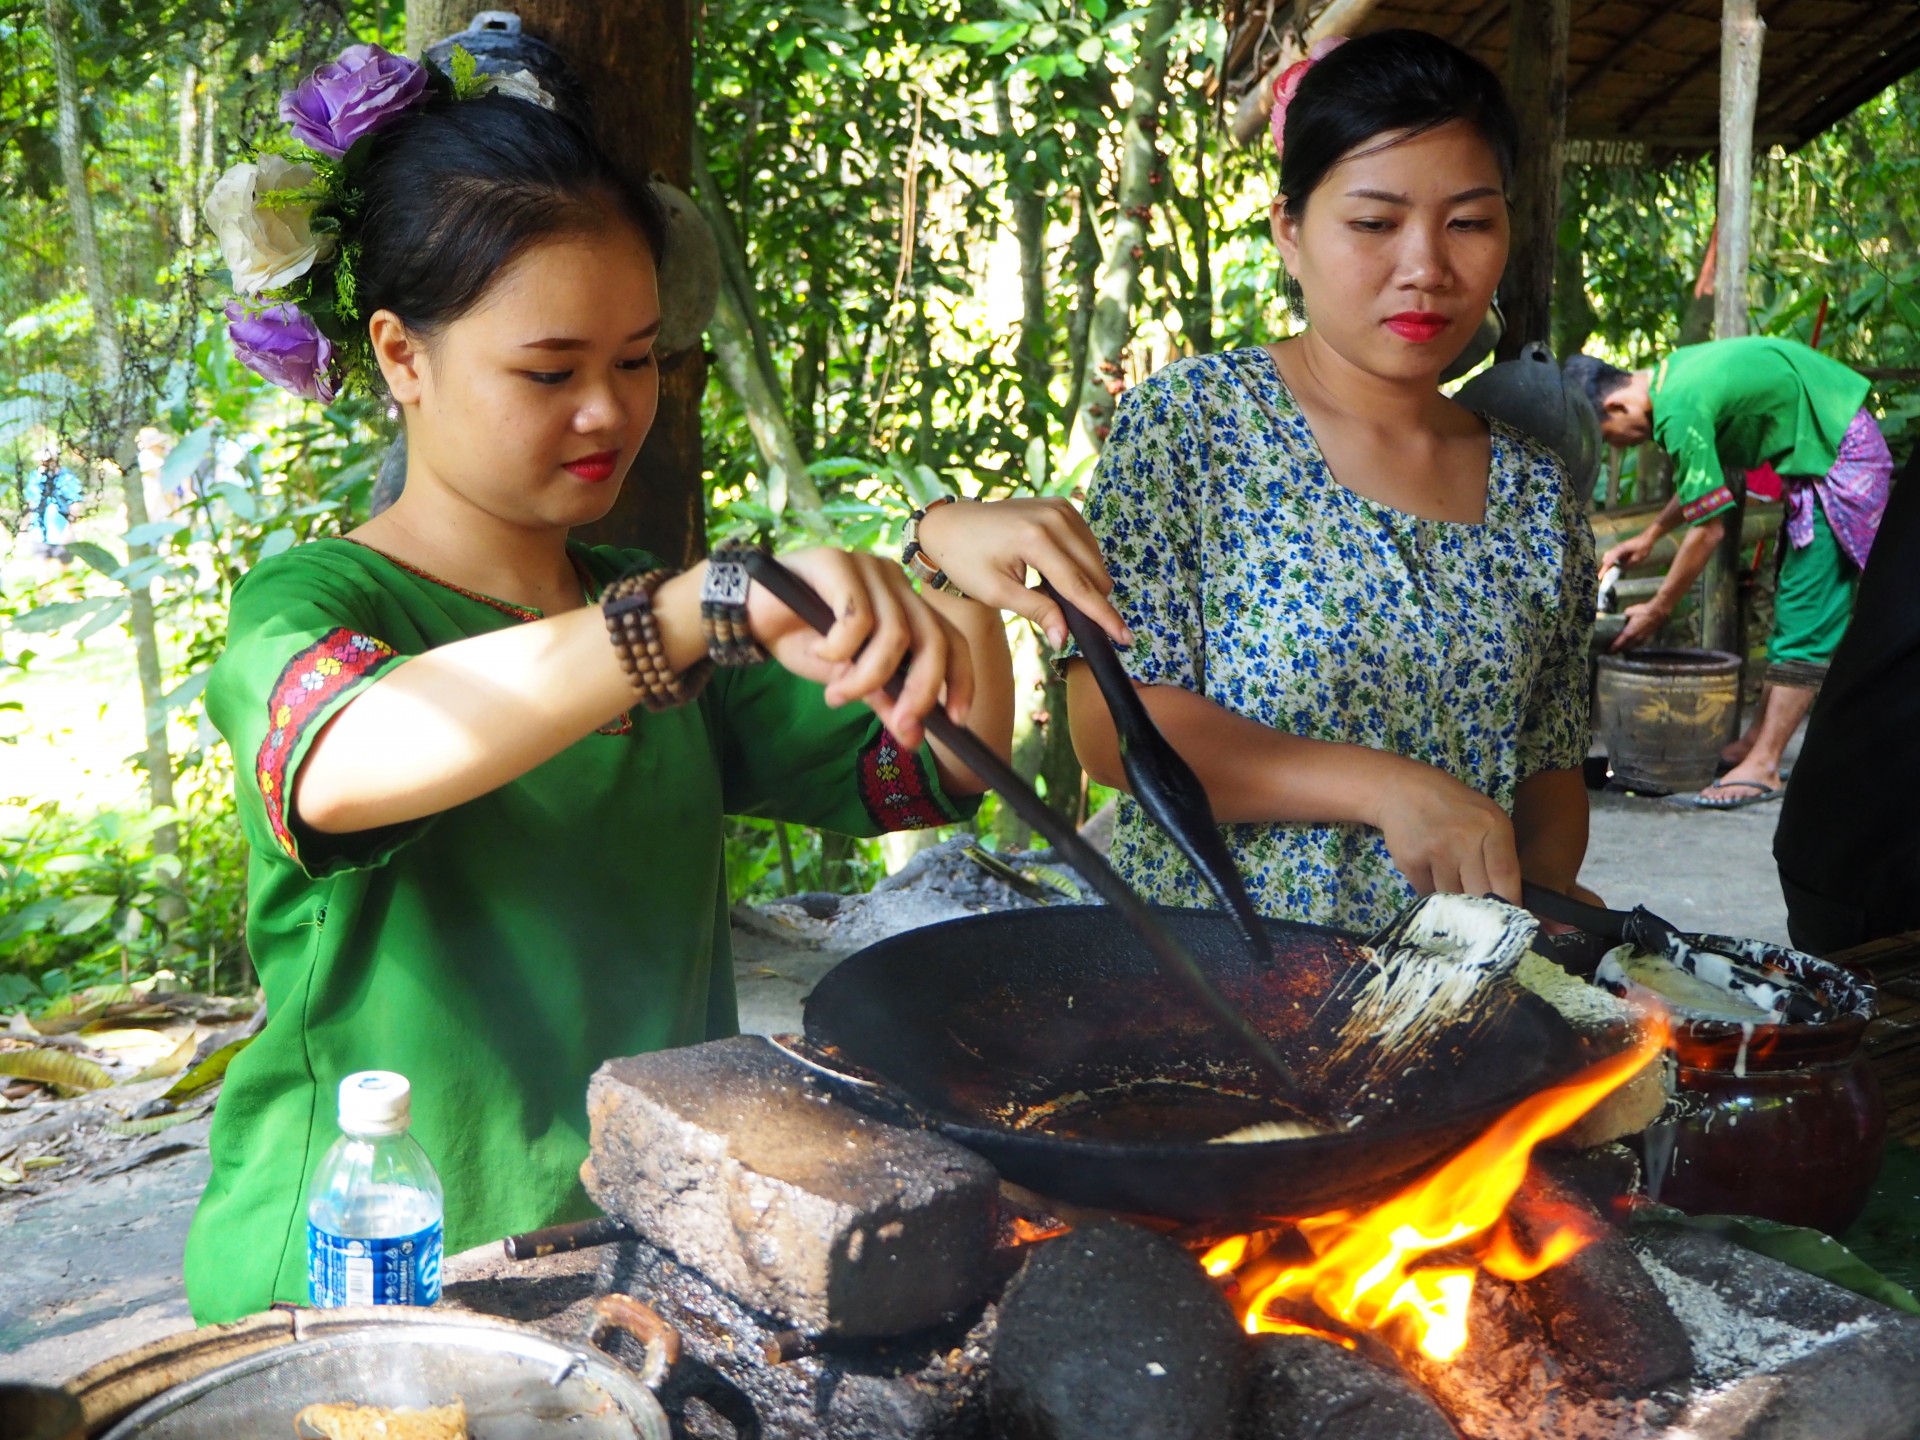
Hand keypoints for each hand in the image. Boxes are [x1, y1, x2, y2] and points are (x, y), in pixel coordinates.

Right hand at [745, 547, 972, 748]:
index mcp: (905, 604)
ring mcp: (867, 568)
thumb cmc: (802, 641)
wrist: (747, 616)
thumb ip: (884, 700)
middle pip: (932, 638)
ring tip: (837, 693)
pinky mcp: (837, 562)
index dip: (960, 679)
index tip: (956, 720)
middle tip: (901, 723)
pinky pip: (857, 618)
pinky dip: (840, 649)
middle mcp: (894, 582)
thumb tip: (913, 737)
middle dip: (921, 689)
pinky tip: (819, 651)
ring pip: (894, 634)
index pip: (951, 639)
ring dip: (868, 677)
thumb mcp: (849, 680)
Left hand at [914, 497, 1131, 650]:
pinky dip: (1080, 564)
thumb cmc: (966, 560)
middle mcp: (1054, 517)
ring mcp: (1060, 508)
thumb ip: (1037, 611)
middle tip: (1068, 620)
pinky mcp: (1062, 506)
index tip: (1125, 637)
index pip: (1079, 586)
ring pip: (1095, 559)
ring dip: (1085, 582)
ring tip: (1051, 593)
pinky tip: (1056, 574)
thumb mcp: (997, 592)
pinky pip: (1086, 544)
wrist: (950, 525)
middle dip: (1092, 601)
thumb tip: (1064, 638)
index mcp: (1035, 539)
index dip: (1103, 615)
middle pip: (1094, 572)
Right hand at [1372, 762, 1522, 902]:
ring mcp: (1435, 851)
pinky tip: (1430, 874)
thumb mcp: (1486, 818)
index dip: (1509, 903)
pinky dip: (1431, 892)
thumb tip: (1509, 901)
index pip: (1505, 875)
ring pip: (1452, 898)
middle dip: (1481, 907)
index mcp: (1492, 826)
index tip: (1509, 920)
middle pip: (1480, 893)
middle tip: (1480, 913)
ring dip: (1453, 900)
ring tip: (1451, 883)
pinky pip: (1427, 894)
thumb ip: (1499, 853)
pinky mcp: (1410, 862)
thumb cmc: (1453, 807)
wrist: (1403, 791)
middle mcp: (1465, 839)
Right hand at [1599, 532, 1655, 573]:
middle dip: (1605, 567)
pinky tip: (1617, 565)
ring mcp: (1617, 547)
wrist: (1647, 538)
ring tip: (1612, 571)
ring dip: (1608, 563)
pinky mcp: (1620, 548)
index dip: (1604, 570)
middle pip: (1605, 559)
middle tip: (1607, 575)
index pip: (1608, 562)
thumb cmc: (1643, 547)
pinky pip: (1612, 554)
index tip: (1599, 577)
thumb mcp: (1637, 558)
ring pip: (1607, 556)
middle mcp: (1616, 548)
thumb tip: (1620, 570)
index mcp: (1620, 551)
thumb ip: (1628, 564)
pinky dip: (1611, 560)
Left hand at [1610, 601, 1667, 650]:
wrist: (1658, 612)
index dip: (1614, 648)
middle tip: (1615, 650)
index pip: (1619, 643)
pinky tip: (1633, 643)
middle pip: (1626, 647)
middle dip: (1620, 649)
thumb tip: (1623, 617)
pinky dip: (1634, 645)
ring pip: (1633, 646)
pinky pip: (1639, 644)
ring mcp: (1642, 638)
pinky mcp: (1648, 636)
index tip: (1610, 650)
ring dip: (1627, 648)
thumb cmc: (1643, 611)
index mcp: (1629, 633)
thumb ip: (1624, 616)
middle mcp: (1635, 638)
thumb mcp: (1629, 611)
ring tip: (1623, 648)